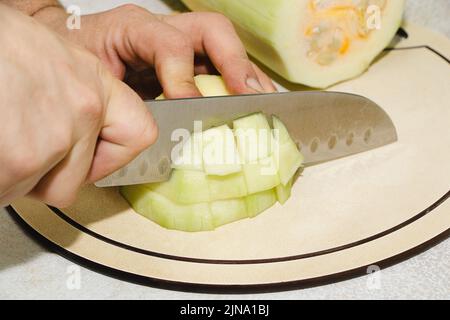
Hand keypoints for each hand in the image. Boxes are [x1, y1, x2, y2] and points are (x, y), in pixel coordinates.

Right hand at [0, 5, 156, 206]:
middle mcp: (83, 111)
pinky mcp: (19, 161)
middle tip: (22, 147)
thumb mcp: (50, 58)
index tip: (95, 158)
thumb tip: (80, 131)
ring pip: (40, 188)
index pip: (138, 135)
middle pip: (77, 179)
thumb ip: (73, 97)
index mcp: (95, 83)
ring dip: (16, 175)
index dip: (112, 156)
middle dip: (48, 174)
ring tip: (3, 135)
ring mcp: (53, 139)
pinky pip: (9, 191)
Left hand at [34, 4, 276, 97]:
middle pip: (212, 31)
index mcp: (133, 28)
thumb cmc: (75, 63)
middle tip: (251, 96)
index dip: (184, 78)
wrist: (67, 49)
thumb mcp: (90, 81)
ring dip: (248, 75)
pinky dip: (238, 85)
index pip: (171, 45)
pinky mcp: (186, 61)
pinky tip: (251, 104)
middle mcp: (163, 30)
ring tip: (266, 103)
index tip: (190, 107)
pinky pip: (218, 67)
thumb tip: (152, 131)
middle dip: (236, 64)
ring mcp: (178, 42)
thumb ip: (122, 99)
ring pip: (223, 47)